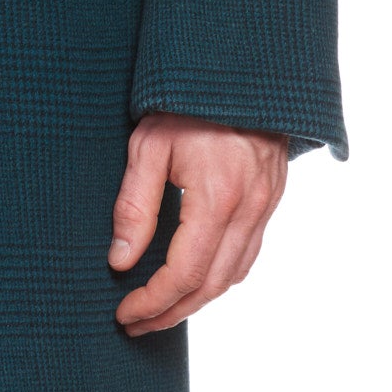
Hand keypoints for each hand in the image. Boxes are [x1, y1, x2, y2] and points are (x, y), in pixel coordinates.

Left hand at [108, 112, 287, 335]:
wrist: (240, 67)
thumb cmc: (187, 101)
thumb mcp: (149, 144)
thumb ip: (135, 205)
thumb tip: (121, 261)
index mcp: (218, 197)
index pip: (184, 273)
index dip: (152, 301)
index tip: (123, 313)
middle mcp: (249, 208)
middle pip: (212, 285)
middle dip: (171, 312)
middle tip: (136, 324)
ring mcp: (266, 205)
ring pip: (235, 274)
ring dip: (197, 300)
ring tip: (160, 308)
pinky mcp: (270, 197)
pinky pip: (249, 253)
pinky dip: (220, 276)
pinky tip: (195, 278)